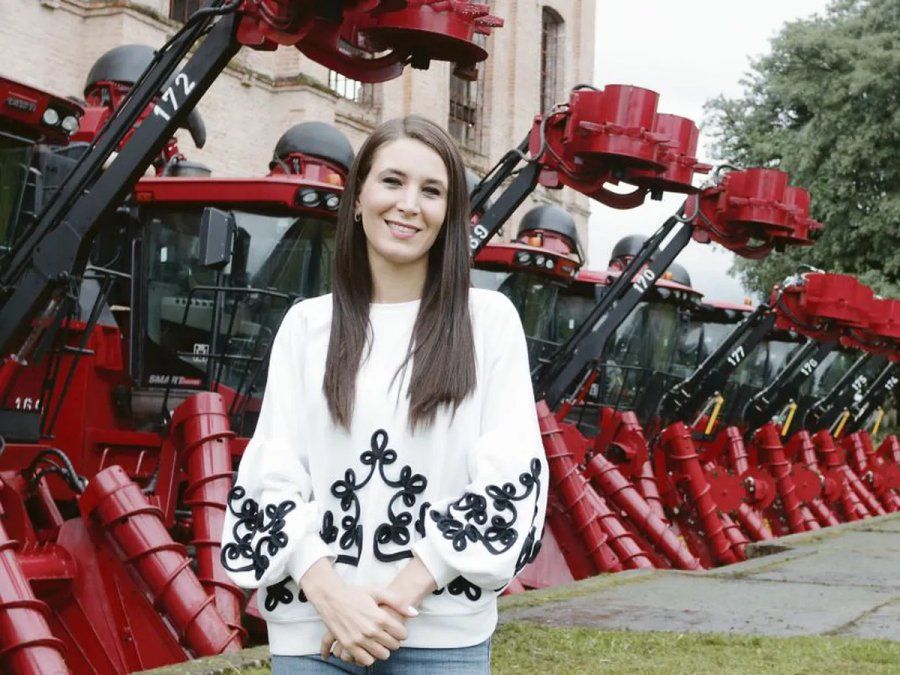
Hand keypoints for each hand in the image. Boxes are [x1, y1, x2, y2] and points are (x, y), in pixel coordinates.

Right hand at [324, 555, 439, 663]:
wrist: (330, 596)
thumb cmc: (354, 592)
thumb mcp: (378, 592)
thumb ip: (398, 602)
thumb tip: (414, 613)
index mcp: (380, 617)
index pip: (402, 634)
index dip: (401, 631)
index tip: (396, 628)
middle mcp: (370, 630)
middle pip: (393, 646)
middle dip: (393, 640)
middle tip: (387, 634)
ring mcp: (359, 639)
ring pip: (381, 655)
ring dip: (383, 649)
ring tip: (378, 641)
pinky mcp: (348, 645)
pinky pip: (366, 660)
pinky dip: (369, 656)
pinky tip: (368, 647)